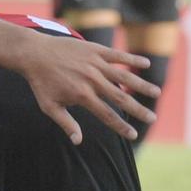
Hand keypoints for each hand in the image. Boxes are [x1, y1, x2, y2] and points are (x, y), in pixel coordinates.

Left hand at [14, 30, 161, 143]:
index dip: (121, 127)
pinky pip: (117, 55)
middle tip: (152, 119)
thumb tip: (78, 141)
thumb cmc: (41, 83)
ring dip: (142, 85)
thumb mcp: (50, 107)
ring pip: (124, 76)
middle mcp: (92, 80)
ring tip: (156, 92)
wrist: (34, 53)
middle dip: (138, 110)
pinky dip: (132, 59)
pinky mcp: (95, 49)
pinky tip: (146, 64)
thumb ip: (66, 123)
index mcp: (82, 96)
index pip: (107, 115)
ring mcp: (95, 63)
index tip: (133, 135)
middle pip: (121, 98)